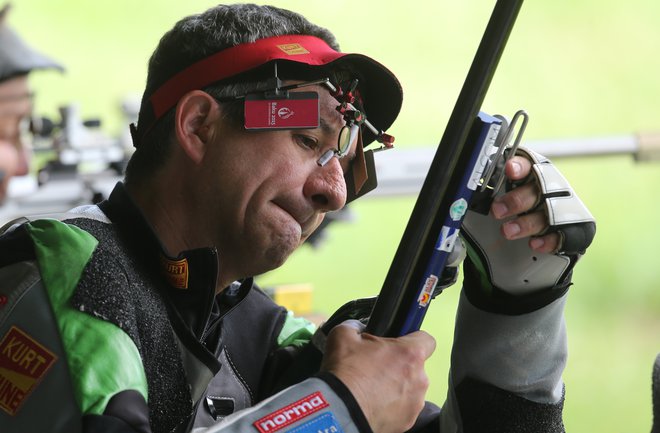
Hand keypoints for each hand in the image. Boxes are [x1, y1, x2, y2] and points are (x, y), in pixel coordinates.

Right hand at [320, 320, 435, 432]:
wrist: (339, 410)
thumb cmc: (345, 372)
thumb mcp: (343, 335)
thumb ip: (356, 327)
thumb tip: (358, 329)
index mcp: (410, 354)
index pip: (427, 340)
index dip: (413, 339)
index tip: (399, 343)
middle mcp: (420, 378)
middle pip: (415, 366)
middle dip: (399, 365)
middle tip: (376, 367)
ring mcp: (415, 402)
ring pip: (410, 388)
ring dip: (396, 386)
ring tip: (372, 388)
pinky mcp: (407, 421)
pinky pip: (403, 408)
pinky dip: (392, 405)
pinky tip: (373, 403)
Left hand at [461, 147, 594, 294]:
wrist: (525, 248)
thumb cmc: (505, 215)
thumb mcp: (488, 202)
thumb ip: (476, 195)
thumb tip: (452, 195)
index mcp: (529, 174)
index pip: (528, 161)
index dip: (520, 164)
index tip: (508, 170)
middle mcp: (549, 188)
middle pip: (540, 187)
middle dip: (517, 199)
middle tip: (497, 211)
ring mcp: (563, 209)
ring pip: (550, 212)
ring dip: (527, 222)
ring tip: (507, 231)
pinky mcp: (574, 231)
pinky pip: (568, 234)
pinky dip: (549, 239)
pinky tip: (534, 244)